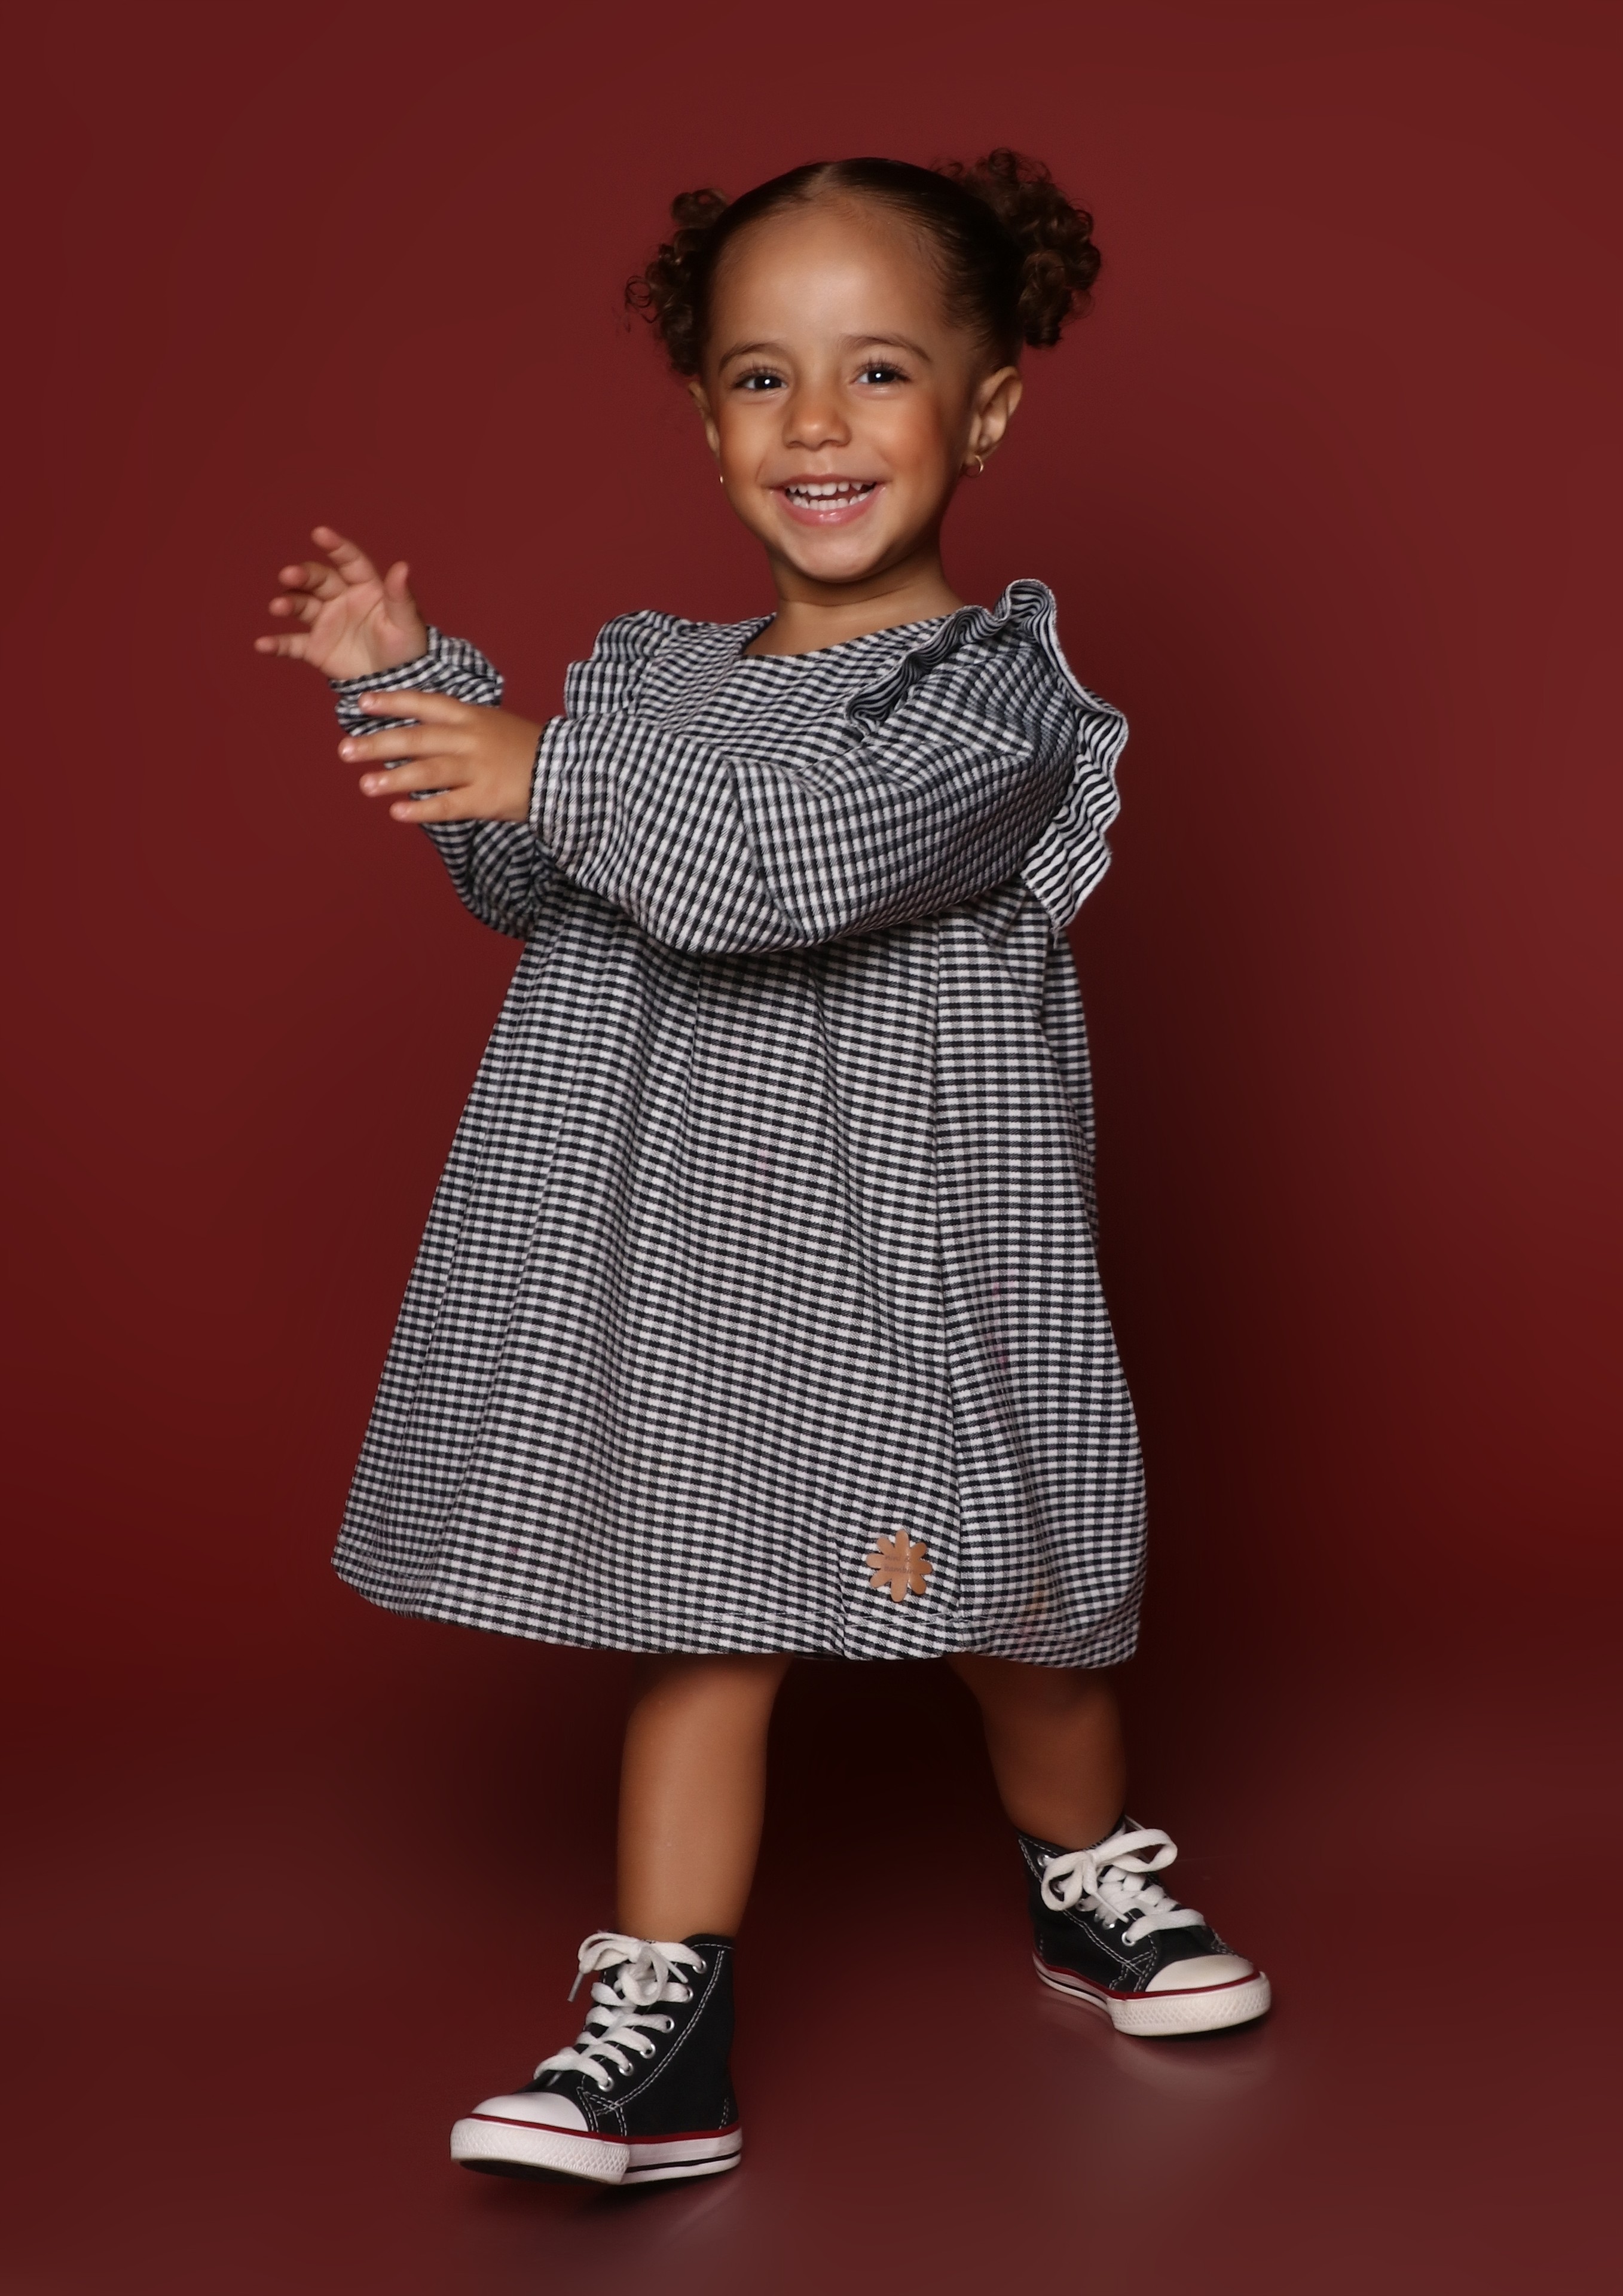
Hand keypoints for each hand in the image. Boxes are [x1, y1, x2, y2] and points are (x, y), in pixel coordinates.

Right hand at [255, 526, 428, 678]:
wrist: (396, 683)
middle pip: (318, 580)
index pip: (349, 561)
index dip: (335, 547)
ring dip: (288, 604)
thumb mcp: (407, 622)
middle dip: (302, 576)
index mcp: (365, 587)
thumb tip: (403, 566)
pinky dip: (277, 644)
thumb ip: (401, 596)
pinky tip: (262, 645)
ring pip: (301, 606)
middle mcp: (341, 599)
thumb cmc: (407, 648)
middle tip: (289, 575)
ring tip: (278, 608)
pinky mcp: (315, 647)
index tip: (319, 533)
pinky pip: (292, 644)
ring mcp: (325, 622)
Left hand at [341, 690, 543, 822]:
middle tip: (345, 751)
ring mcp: (478, 769)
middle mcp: (470, 739)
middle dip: (378, 744)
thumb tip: (409, 739)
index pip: (424, 704)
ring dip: (394, 778)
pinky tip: (398, 813)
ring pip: (429, 772)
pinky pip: (449, 805)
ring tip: (365, 785)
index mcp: (470, 716)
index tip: (361, 703)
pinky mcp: (487, 799)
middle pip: (417, 739)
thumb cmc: (522, 749)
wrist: (565, 772)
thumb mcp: (490, 724)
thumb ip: (454, 728)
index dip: (392, 703)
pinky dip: (422, 809)